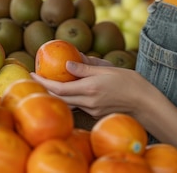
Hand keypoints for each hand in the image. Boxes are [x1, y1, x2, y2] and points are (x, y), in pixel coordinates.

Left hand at [31, 58, 150, 118]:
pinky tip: (72, 88)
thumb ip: (86, 68)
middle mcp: (88, 102)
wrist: (145, 103)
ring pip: (68, 102)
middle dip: (46, 88)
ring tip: (51, 82)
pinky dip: (71, 96)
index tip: (31, 73)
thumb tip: (67, 64)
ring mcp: (92, 110)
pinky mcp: (96, 114)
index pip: (59, 88)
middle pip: (60, 98)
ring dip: (58, 93)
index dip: (43, 82)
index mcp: (90, 89)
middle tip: (37, 77)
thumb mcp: (107, 69)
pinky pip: (79, 105)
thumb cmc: (130, 82)